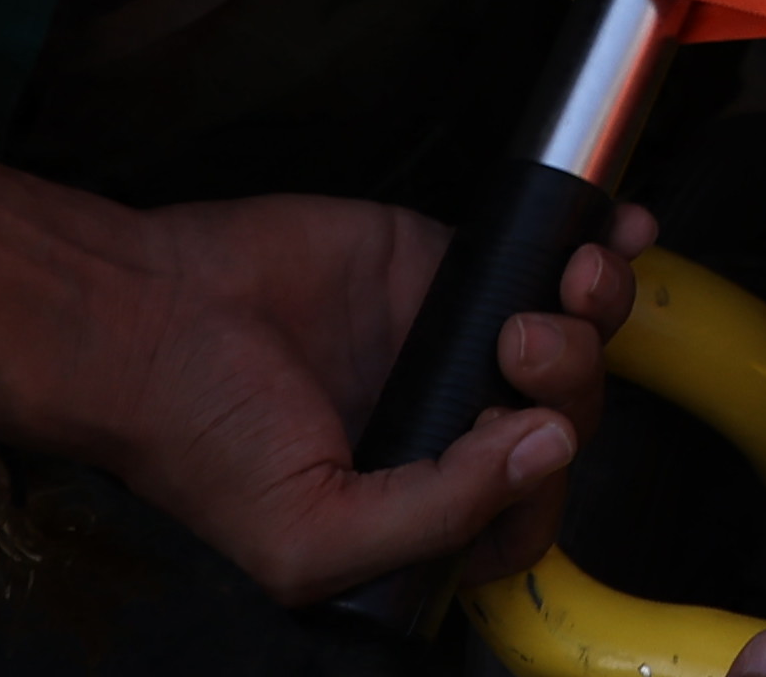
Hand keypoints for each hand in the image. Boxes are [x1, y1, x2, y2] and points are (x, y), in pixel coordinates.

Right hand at [67, 199, 613, 601]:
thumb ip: (436, 513)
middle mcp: (445, 436)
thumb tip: (543, 448)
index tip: (513, 432)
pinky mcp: (445, 268)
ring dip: (596, 311)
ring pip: (571, 342)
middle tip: (517, 342)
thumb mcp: (310, 536)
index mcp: (415, 517)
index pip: (527, 515)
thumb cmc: (201, 443)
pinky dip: (602, 245)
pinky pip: (544, 261)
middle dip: (571, 379)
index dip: (545, 480)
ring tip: (560, 281)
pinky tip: (620, 229)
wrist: (145, 317)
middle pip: (563, 421)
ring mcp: (454, 349)